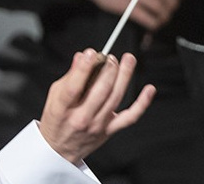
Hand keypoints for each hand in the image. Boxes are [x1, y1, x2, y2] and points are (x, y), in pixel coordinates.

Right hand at [38, 49, 155, 163]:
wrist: (60, 149)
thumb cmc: (56, 120)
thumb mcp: (54, 97)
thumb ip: (69, 77)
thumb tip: (82, 57)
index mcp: (62, 109)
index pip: (74, 87)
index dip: (84, 68)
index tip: (92, 53)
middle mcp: (81, 117)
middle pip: (100, 91)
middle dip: (108, 69)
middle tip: (111, 57)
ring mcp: (97, 125)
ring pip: (115, 97)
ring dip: (124, 76)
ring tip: (127, 60)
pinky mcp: (110, 130)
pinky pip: (130, 116)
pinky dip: (142, 102)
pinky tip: (149, 89)